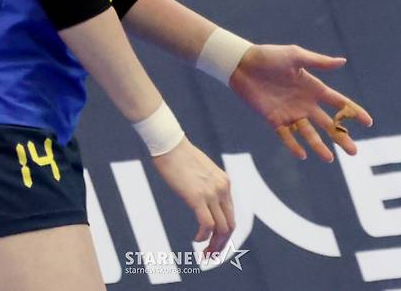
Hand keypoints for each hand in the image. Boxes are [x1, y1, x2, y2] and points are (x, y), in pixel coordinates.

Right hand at [152, 137, 233, 254]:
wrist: (170, 144)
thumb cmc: (180, 156)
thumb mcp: (200, 171)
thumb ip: (206, 185)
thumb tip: (201, 200)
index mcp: (224, 182)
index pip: (231, 215)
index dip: (224, 234)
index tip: (214, 244)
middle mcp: (223, 188)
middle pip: (230, 225)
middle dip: (222, 244)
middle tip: (210, 255)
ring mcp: (212, 193)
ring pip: (221, 228)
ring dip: (214, 245)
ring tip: (204, 254)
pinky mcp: (198, 197)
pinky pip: (207, 225)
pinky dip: (203, 237)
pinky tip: (196, 240)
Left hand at [229, 44, 372, 161]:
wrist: (242, 64)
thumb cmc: (269, 56)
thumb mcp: (295, 56)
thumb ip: (318, 62)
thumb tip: (342, 61)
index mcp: (312, 87)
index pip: (338, 102)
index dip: (353, 111)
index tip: (368, 123)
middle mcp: (304, 102)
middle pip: (327, 123)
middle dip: (341, 137)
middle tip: (354, 152)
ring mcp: (290, 112)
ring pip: (309, 133)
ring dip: (319, 145)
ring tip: (329, 159)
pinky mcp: (274, 119)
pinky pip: (286, 136)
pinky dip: (294, 145)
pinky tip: (302, 155)